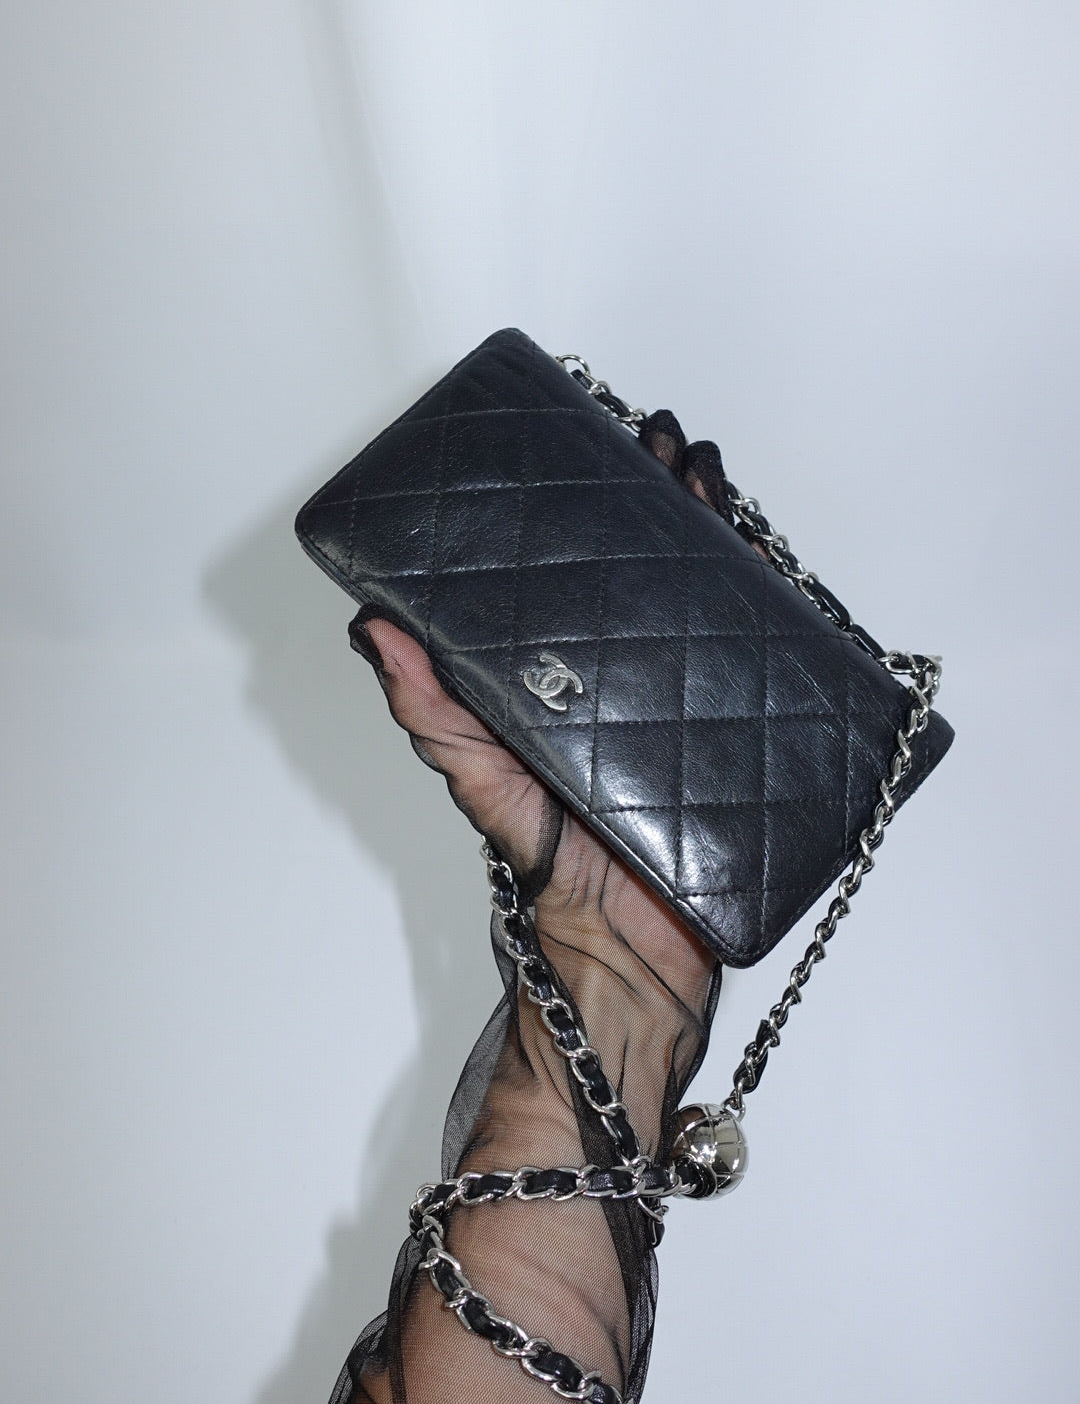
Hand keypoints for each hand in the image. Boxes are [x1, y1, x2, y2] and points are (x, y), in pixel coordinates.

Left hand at [354, 418, 730, 1157]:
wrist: (626, 959)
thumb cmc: (551, 873)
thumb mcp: (481, 779)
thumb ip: (434, 712)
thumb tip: (372, 625)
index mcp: (576, 681)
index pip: (591, 574)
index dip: (603, 510)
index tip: (606, 449)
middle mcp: (640, 682)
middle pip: (661, 571)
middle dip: (669, 500)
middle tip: (667, 444)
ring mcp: (701, 705)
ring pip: (719, 600)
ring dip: (721, 533)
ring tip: (714, 480)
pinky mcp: (752, 739)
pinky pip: (771, 663)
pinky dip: (778, 610)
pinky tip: (775, 566)